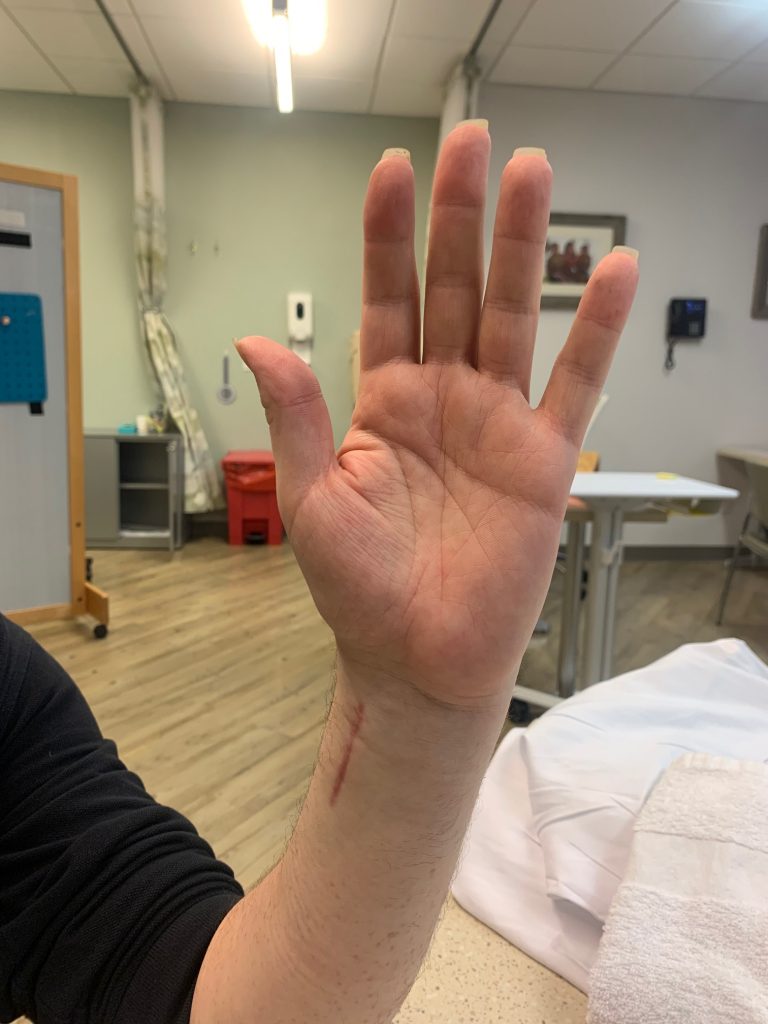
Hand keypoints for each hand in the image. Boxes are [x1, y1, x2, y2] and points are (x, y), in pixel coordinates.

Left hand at [238, 122, 637, 711]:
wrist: (416, 658)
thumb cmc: (359, 590)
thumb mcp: (314, 500)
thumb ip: (297, 417)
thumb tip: (257, 339)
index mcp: (382, 401)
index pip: (386, 299)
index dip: (387, 235)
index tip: (391, 168)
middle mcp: (442, 398)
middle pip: (454, 288)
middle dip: (461, 216)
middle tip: (472, 142)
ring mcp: (496, 423)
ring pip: (513, 316)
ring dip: (525, 247)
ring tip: (537, 172)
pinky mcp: (544, 461)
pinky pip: (576, 385)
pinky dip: (596, 331)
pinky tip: (616, 272)